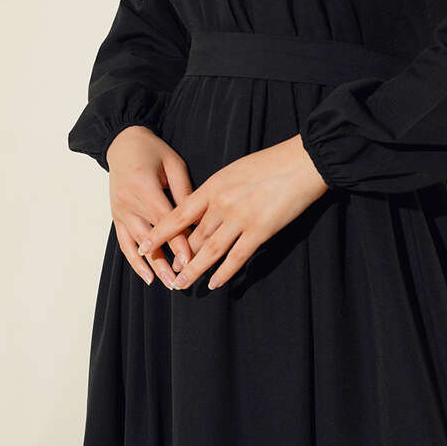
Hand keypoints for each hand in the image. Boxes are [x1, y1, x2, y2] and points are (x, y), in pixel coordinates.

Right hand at [106, 125, 195, 289]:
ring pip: (137, 243)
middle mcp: (128, 201)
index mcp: (144, 185)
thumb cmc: (153, 150)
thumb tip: (199, 219)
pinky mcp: (116, 215)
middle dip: (167, 259)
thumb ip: (184, 191)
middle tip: (182, 279)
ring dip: (152, 265)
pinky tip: (147, 276)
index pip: (165, 219)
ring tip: (168, 282)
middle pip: (150, 236)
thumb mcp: (173, 164)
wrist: (122, 143)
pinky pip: (124, 242)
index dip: (178, 241)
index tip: (191, 260)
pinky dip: (134, 261)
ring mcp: (119, 210)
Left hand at [137, 133, 329, 290]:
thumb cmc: (271, 163)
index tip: (144, 245)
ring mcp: (241, 218)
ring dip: (194, 270)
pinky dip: (224, 272)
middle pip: (193, 236)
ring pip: (210, 250)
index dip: (160, 233)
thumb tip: (204, 208)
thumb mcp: (235, 170)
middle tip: (167, 271)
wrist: (302, 162)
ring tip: (181, 284)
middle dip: (178, 256)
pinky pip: (237, 257)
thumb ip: (218, 190)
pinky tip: (214, 283)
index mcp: (214, 186)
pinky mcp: (260, 231)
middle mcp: (222, 204)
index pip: (178, 214)